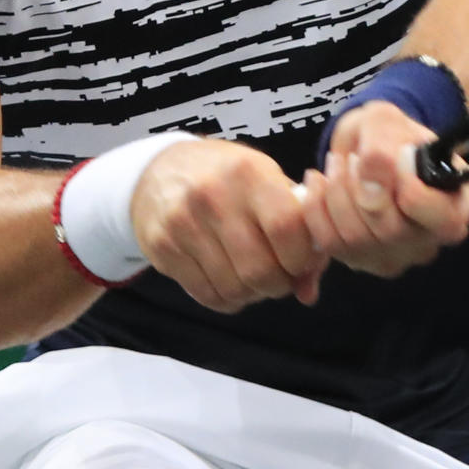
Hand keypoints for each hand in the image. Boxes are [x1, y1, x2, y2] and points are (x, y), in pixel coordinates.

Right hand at [131, 139, 327, 313]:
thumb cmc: (228, 177)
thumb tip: (308, 292)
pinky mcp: (162, 248)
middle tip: (279, 276)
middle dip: (279, 284)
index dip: (303, 257)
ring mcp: (183, 223)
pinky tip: (228, 280)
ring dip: (252, 294)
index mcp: (248, 173)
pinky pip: (207, 296)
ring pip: (234, 289)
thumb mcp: (267, 182)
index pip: (287, 228)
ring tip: (253, 276)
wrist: (160, 168)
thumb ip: (298, 230)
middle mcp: (213, 196)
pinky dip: (227, 299)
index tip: (302, 260)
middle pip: (261, 269)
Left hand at [300, 101, 468, 277]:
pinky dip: (315, 207)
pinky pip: (330, 243)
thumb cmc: (387, 133)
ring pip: (356, 239)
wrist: (364, 145)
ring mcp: (395, 256)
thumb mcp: (388, 122)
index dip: (412, 192)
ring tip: (337, 164)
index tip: (395, 158)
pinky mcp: (360, 260)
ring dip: (337, 192)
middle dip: (362, 186)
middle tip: (353, 157)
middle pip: (391, 232)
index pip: (442, 220)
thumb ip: (383, 145)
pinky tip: (318, 182)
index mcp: (455, 206)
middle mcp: (430, 241)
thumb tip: (372, 181)